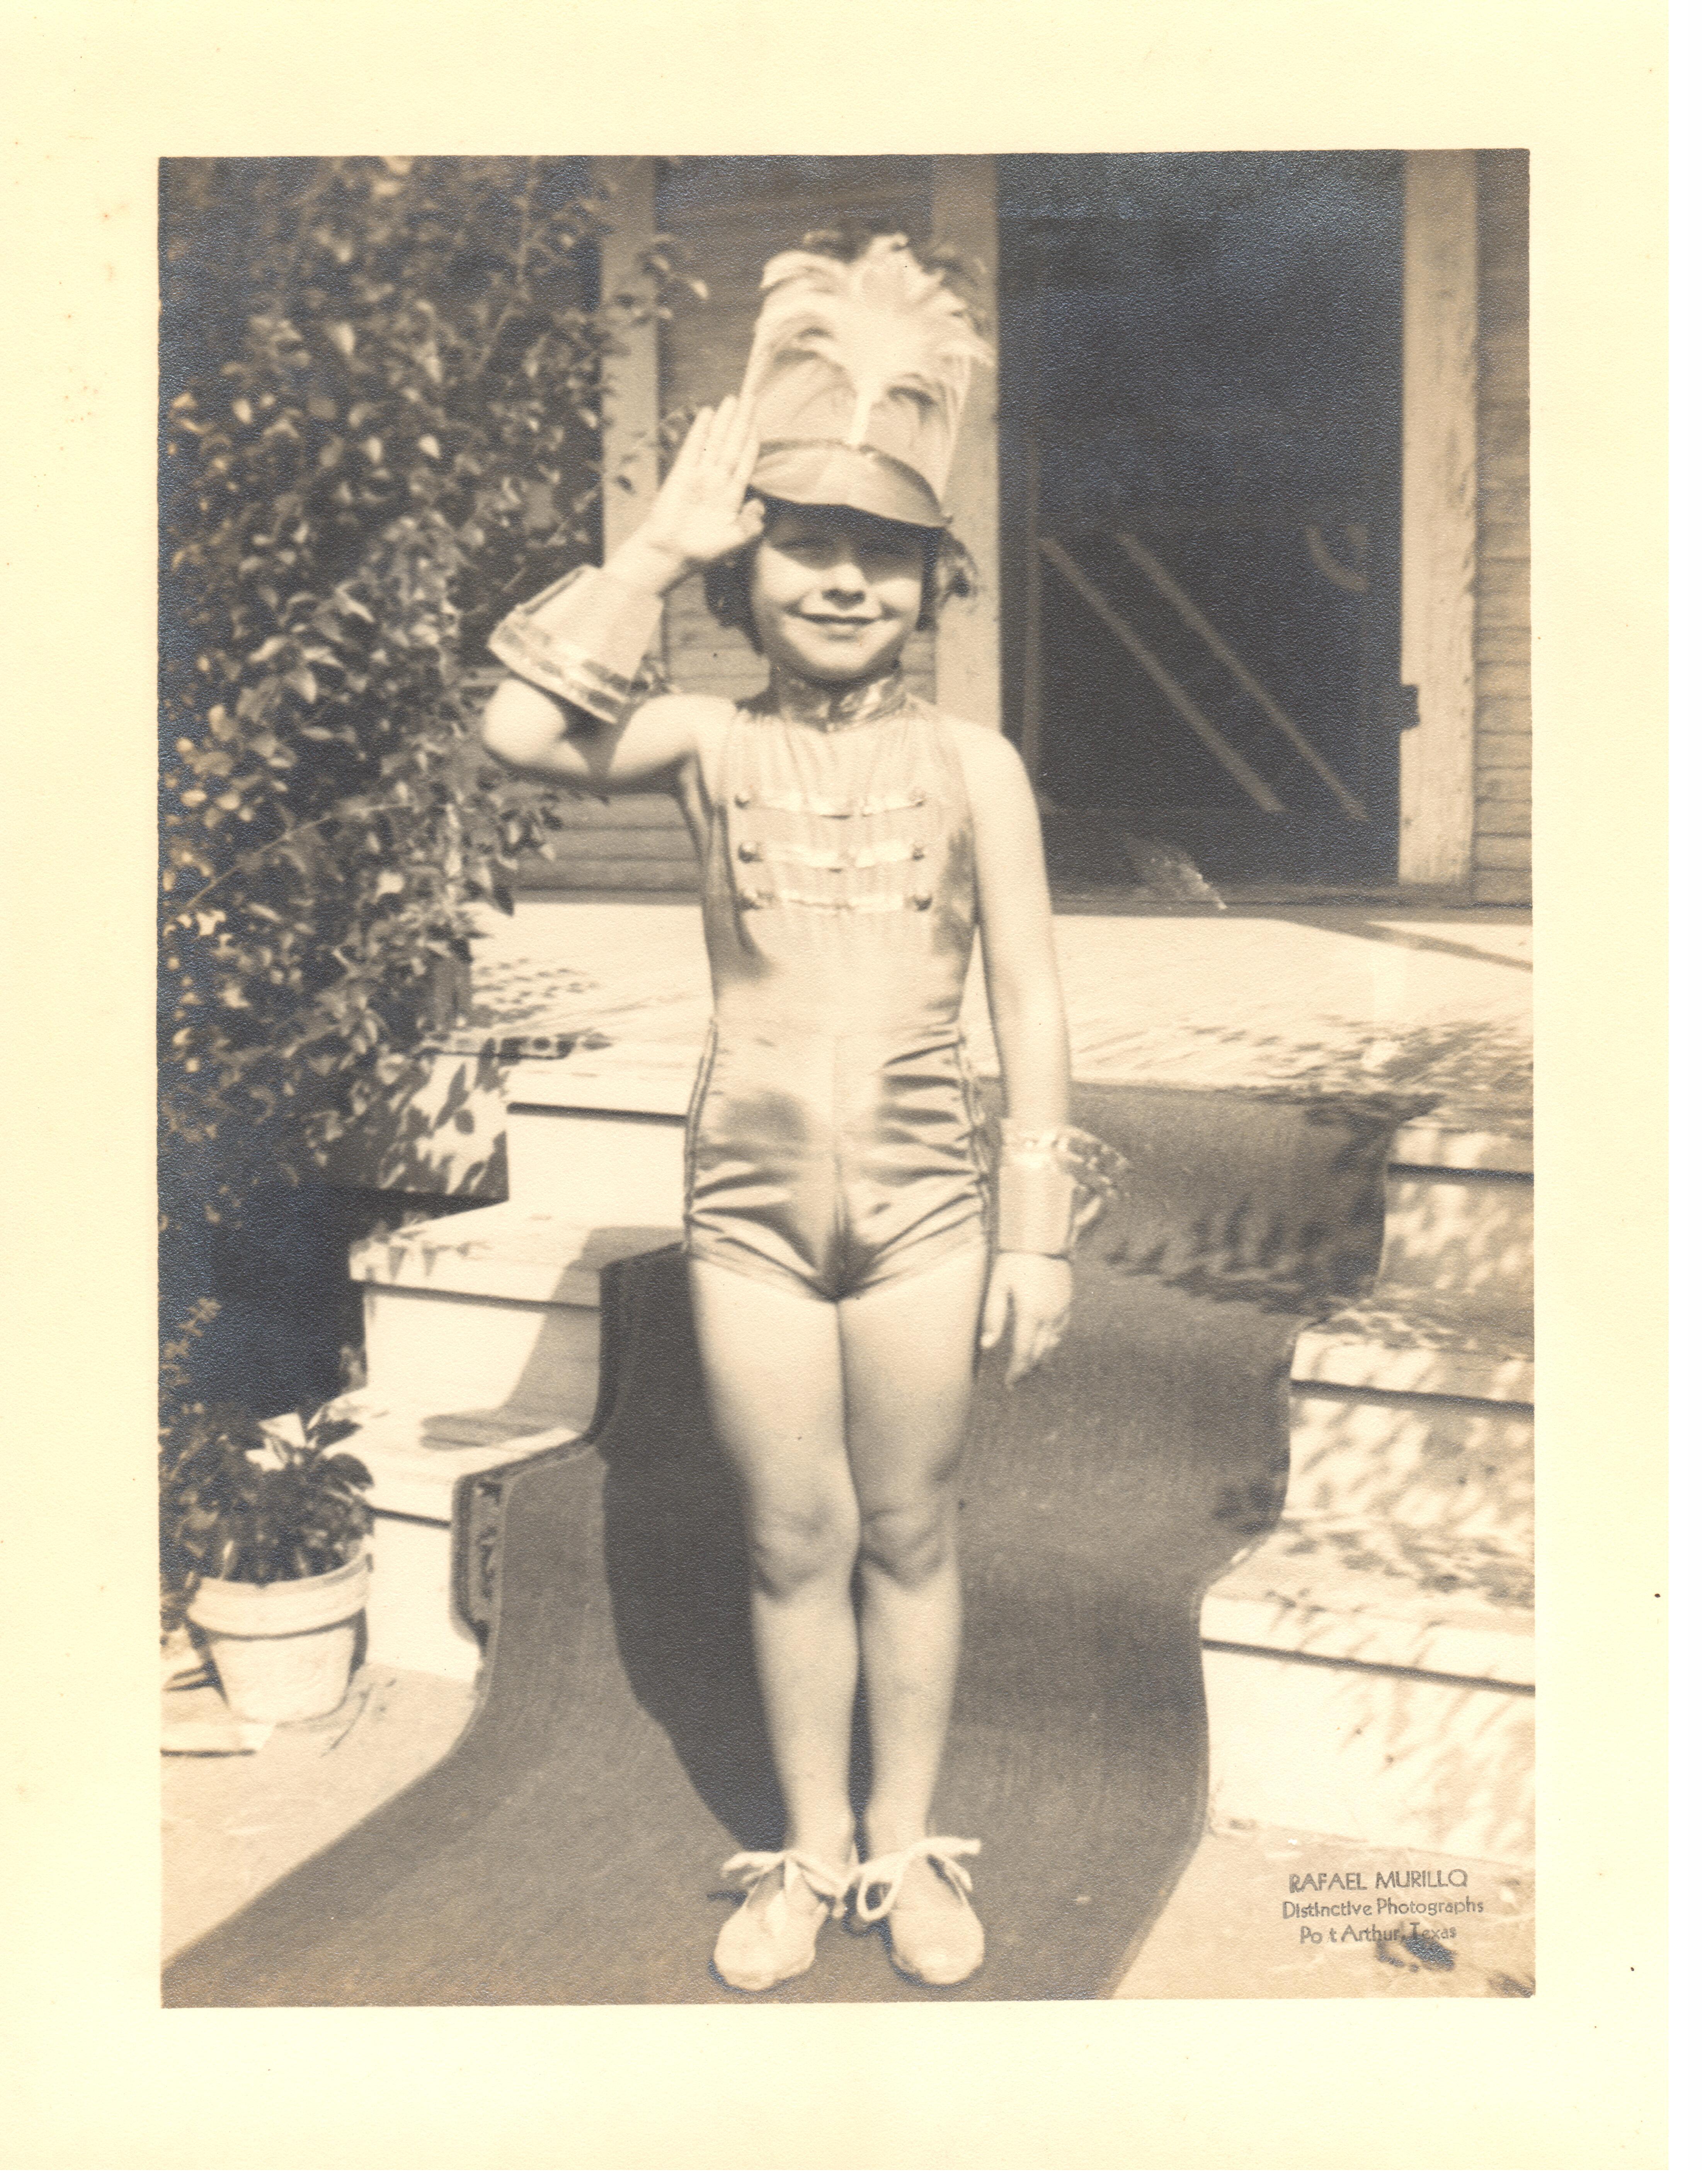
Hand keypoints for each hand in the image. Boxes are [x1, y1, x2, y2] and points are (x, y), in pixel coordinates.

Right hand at [609, 395, 764, 593]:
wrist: (671, 555)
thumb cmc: (702, 552)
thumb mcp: (736, 540)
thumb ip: (752, 524)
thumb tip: (759, 504)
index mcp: (730, 497)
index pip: (745, 463)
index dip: (752, 443)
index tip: (758, 423)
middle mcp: (716, 482)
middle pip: (733, 445)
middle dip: (742, 422)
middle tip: (751, 397)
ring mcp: (699, 475)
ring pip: (717, 441)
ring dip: (725, 420)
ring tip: (733, 398)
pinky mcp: (683, 472)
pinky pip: (695, 446)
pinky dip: (702, 429)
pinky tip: (709, 412)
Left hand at [979, 1252, 1072, 1386]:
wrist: (1042, 1238)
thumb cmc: (1014, 1261)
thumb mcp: (997, 1287)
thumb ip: (993, 1317)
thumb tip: (987, 1346)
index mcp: (1031, 1314)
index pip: (1023, 1353)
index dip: (1016, 1372)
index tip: (1009, 1384)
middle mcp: (1050, 1316)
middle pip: (1039, 1353)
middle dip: (1028, 1370)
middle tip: (1017, 1381)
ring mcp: (1061, 1309)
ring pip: (1053, 1345)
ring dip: (1041, 1360)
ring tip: (1031, 1370)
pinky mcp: (1067, 1302)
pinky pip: (1061, 1331)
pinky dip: (1052, 1344)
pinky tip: (1046, 1347)